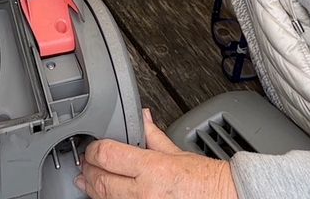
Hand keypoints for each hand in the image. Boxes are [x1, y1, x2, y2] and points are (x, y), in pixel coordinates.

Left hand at [78, 110, 237, 198]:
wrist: (224, 198)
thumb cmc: (204, 181)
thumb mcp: (177, 152)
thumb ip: (153, 136)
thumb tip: (143, 118)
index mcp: (153, 168)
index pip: (108, 155)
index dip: (94, 149)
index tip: (92, 147)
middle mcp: (145, 192)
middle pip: (100, 179)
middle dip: (88, 169)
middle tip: (85, 163)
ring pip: (104, 198)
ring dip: (92, 188)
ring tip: (87, 180)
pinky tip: (103, 195)